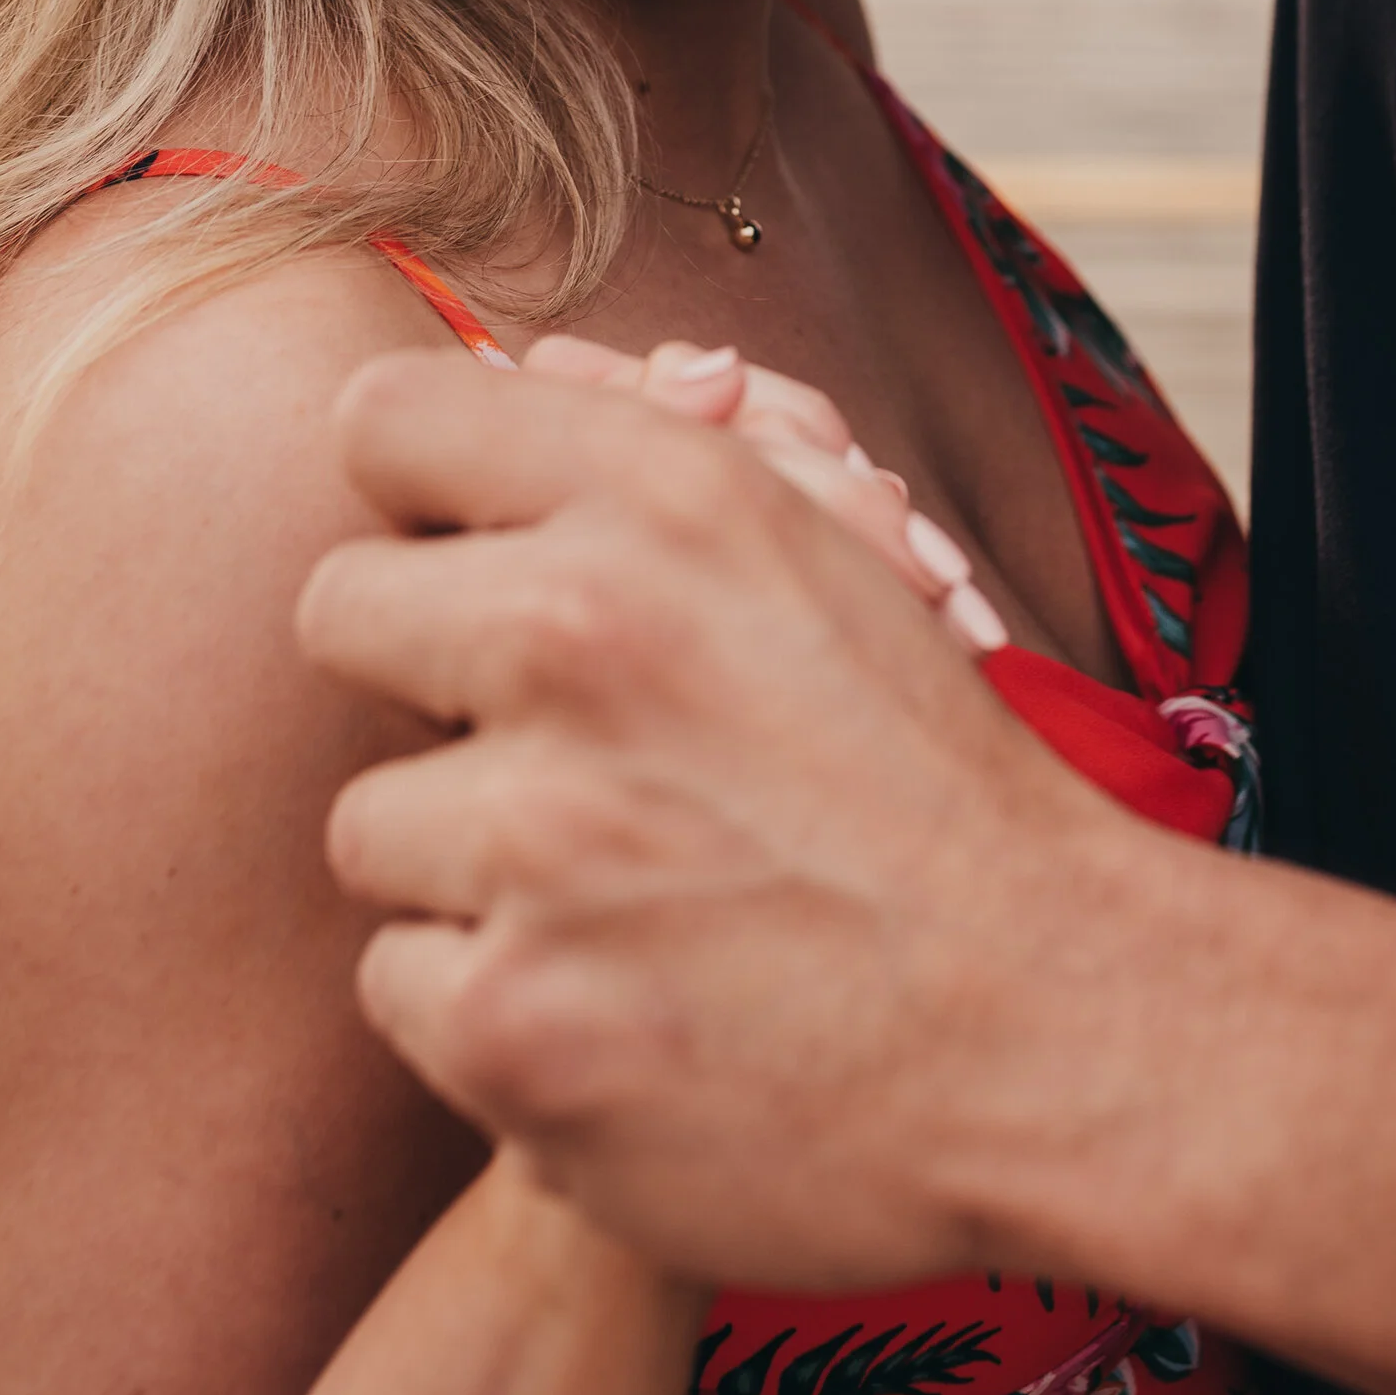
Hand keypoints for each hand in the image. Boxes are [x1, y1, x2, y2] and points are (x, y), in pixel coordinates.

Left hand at [296, 363, 1163, 1292]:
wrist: (1054, 1029)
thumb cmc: (924, 782)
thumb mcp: (824, 551)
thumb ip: (650, 452)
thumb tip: (509, 366)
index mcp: (668, 494)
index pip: (390, 423)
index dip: (427, 500)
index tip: (474, 559)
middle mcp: (582, 633)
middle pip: (340, 612)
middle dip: (433, 684)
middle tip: (564, 750)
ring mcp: (535, 836)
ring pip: (370, 819)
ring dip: (468, 863)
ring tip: (627, 895)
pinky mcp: (505, 1021)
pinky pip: (395, 977)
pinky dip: (492, 1005)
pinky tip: (622, 1007)